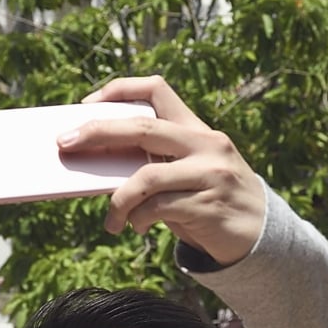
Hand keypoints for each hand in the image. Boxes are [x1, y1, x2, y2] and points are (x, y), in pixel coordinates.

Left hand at [59, 77, 265, 268]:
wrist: (263, 237)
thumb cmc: (211, 201)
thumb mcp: (189, 172)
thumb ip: (157, 162)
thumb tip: (98, 163)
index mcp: (197, 129)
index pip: (157, 90)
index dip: (118, 90)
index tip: (87, 104)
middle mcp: (207, 144)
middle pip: (142, 127)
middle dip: (97, 132)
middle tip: (64, 143)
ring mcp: (210, 174)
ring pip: (146, 176)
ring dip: (118, 200)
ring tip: (111, 220)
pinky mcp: (209, 206)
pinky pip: (157, 208)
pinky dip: (137, 219)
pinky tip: (135, 227)